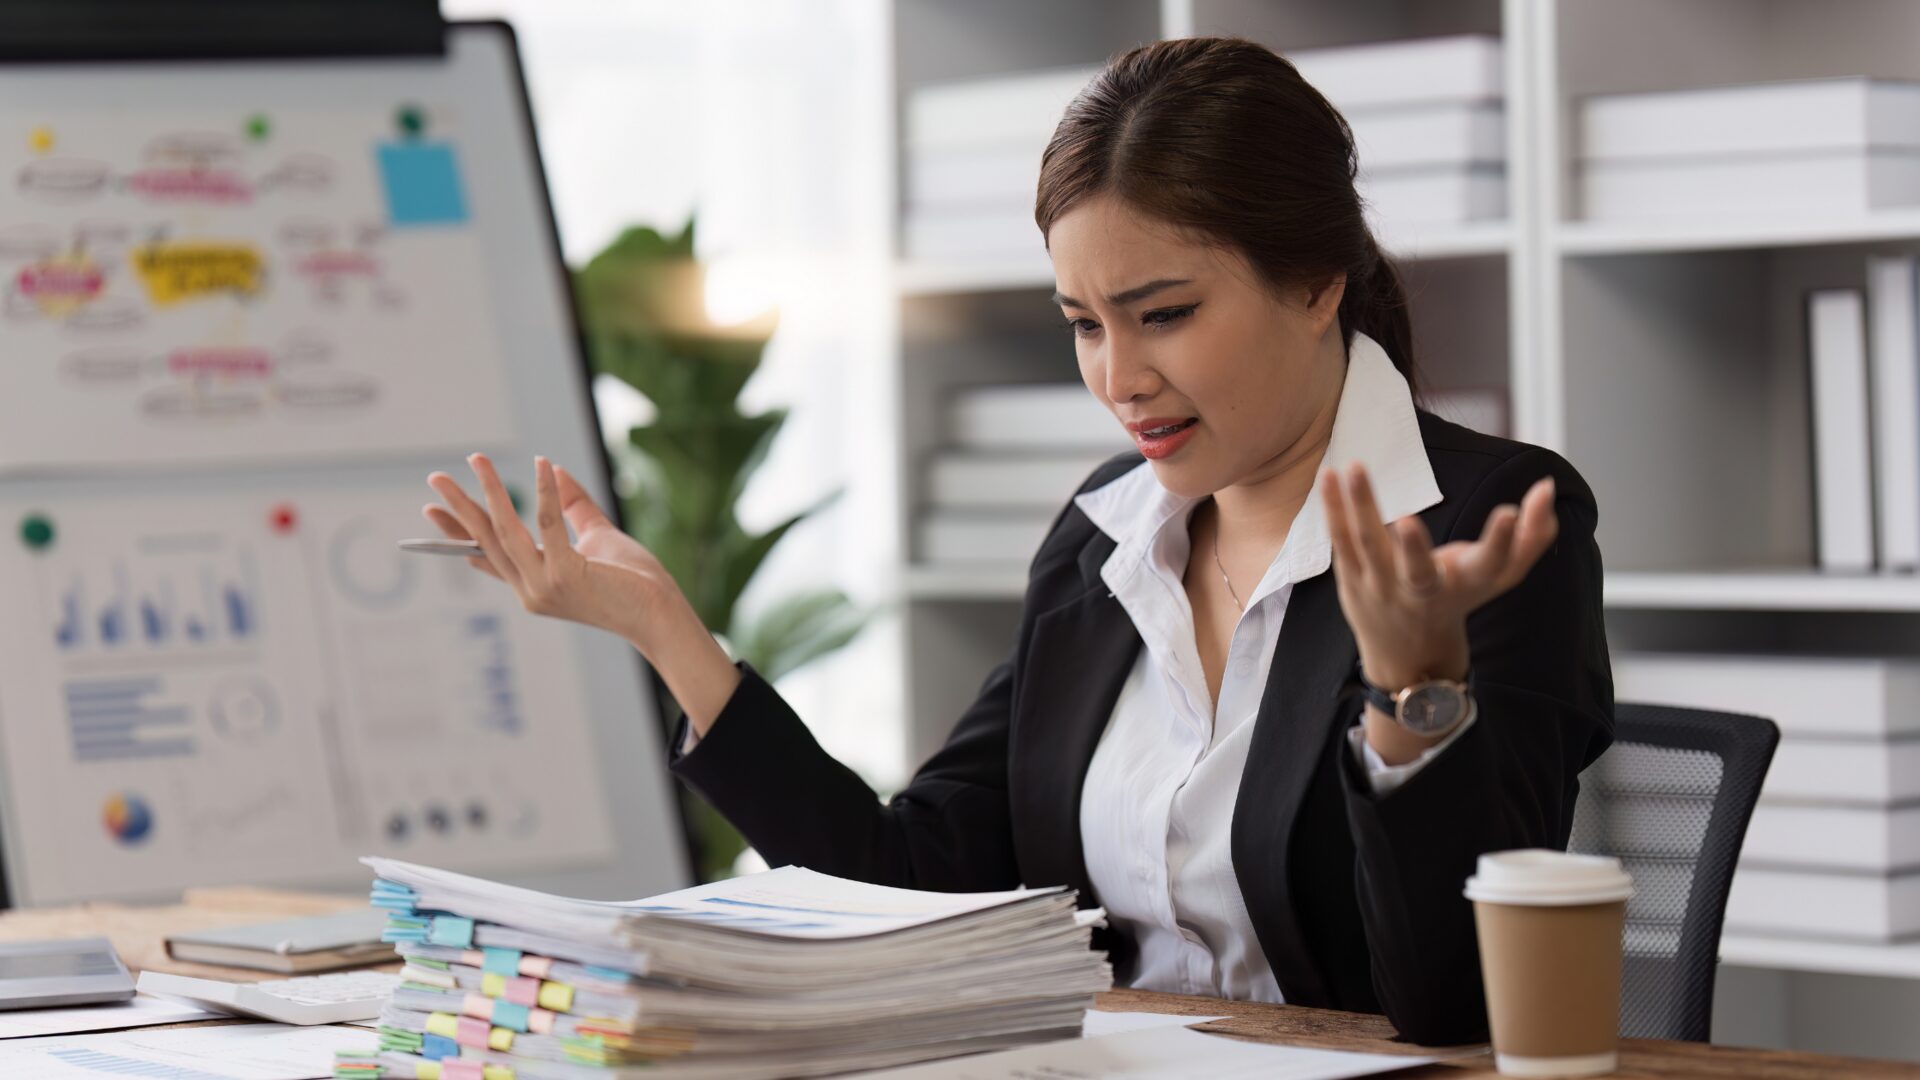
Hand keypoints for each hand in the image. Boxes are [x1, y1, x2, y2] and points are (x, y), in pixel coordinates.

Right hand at [424, 453, 671, 643]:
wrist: (661, 614)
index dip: (459, 535)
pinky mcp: (566, 575)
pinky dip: (543, 493)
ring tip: (477, 460)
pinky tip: (541, 465)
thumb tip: (553, 467)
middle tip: (434, 478)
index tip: (434, 513)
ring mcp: (545, 586)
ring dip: (490, 491)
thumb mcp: (597, 537)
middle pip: (486, 542)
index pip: (489, 558)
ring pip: (506, 531)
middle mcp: (532, 591)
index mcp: (535, 586)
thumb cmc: (634, 581)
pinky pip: (548, 525)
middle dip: (458, 508)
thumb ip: (574, 505)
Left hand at [1321, 463, 1557, 755]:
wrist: (1407, 655)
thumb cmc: (1459, 598)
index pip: (1491, 565)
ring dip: (1363, 506)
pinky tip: (1330, 475)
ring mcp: (1383, 587)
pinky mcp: (1353, 577)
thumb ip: (1532, 535)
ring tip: (1357, 466)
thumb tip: (1548, 486)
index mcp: (1467, 586)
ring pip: (1370, 546)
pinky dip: (1335, 508)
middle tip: (1407, 519)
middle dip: (1415, 549)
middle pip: (1418, 572)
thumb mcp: (1500, 576)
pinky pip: (1341, 540)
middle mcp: (1423, 591)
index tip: (1508, 511)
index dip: (1502, 541)